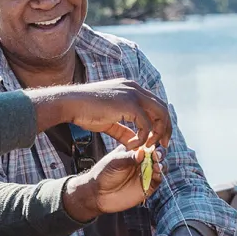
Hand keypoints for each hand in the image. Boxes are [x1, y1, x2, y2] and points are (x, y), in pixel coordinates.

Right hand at [29, 79, 172, 148]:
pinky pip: (146, 124)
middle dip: (166, 129)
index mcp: (131, 89)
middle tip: (163, 146)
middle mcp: (135, 88)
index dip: (161, 122)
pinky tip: (132, 145)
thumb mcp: (109, 121)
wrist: (70, 104)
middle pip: (163, 108)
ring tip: (148, 147)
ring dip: (158, 134)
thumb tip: (135, 141)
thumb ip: (124, 130)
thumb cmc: (85, 112)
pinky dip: (143, 138)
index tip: (158, 139)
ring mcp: (133, 94)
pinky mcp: (128, 104)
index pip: (156, 104)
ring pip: (160, 114)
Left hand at [62, 145, 162, 220]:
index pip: (147, 144)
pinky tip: (156, 174)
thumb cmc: (104, 174)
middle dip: (159, 154)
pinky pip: (157, 180)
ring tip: (156, 165)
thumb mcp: (115, 162)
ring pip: (159, 167)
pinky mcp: (147, 186)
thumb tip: (142, 151)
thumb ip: (129, 157)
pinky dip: (159, 176)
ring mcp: (145, 174)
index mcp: (133, 152)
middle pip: (156, 155)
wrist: (98, 194)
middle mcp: (141, 162)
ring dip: (160, 165)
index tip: (151, 144)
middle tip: (156, 155)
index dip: (151, 143)